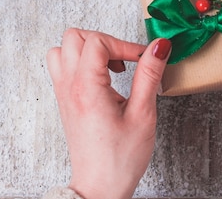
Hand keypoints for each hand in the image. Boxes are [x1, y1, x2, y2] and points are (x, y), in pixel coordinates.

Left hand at [47, 29, 170, 198]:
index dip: (124, 45)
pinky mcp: (65, 100)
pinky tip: (102, 78)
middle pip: (75, 37)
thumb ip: (149, 75)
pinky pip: (62, 66)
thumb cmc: (119, 159)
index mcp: (87, 88)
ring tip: (111, 66)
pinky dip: (81, 62)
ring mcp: (63, 93)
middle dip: (104, 41)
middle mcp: (69, 86)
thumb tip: (159, 47)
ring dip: (88, 49)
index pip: (98, 42)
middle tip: (125, 60)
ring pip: (63, 49)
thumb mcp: (142, 114)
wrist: (99, 187)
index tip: (142, 59)